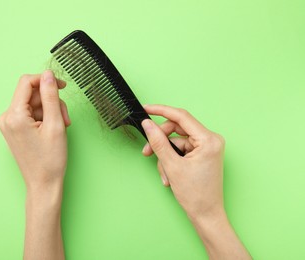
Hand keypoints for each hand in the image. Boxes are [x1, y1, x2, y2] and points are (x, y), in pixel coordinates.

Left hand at [0, 70, 68, 259]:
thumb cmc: (50, 160)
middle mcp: (6, 117)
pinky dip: (44, 117)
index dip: (46, 80)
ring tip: (61, 126)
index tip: (62, 86)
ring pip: (33, 104)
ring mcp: (8, 124)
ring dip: (50, 111)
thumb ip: (51, 97)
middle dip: (51, 101)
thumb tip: (48, 75)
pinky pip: (30, 113)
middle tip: (65, 118)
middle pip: (31, 94)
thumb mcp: (55, 124)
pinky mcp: (14, 129)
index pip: (27, 82)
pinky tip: (53, 129)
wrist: (43, 184)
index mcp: (13, 115)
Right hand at [141, 104, 250, 258]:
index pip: (181, 116)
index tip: (146, 108)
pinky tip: (169, 176)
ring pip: (176, 142)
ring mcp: (206, 147)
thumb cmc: (196, 195)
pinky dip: (171, 161)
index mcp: (208, 140)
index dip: (161, 110)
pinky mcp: (202, 154)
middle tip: (146, 151)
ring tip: (164, 174)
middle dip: (160, 141)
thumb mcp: (172, 166)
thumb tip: (148, 125)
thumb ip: (159, 143)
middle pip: (177, 130)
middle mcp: (210, 140)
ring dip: (165, 156)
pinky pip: (180, 151)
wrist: (206, 215)